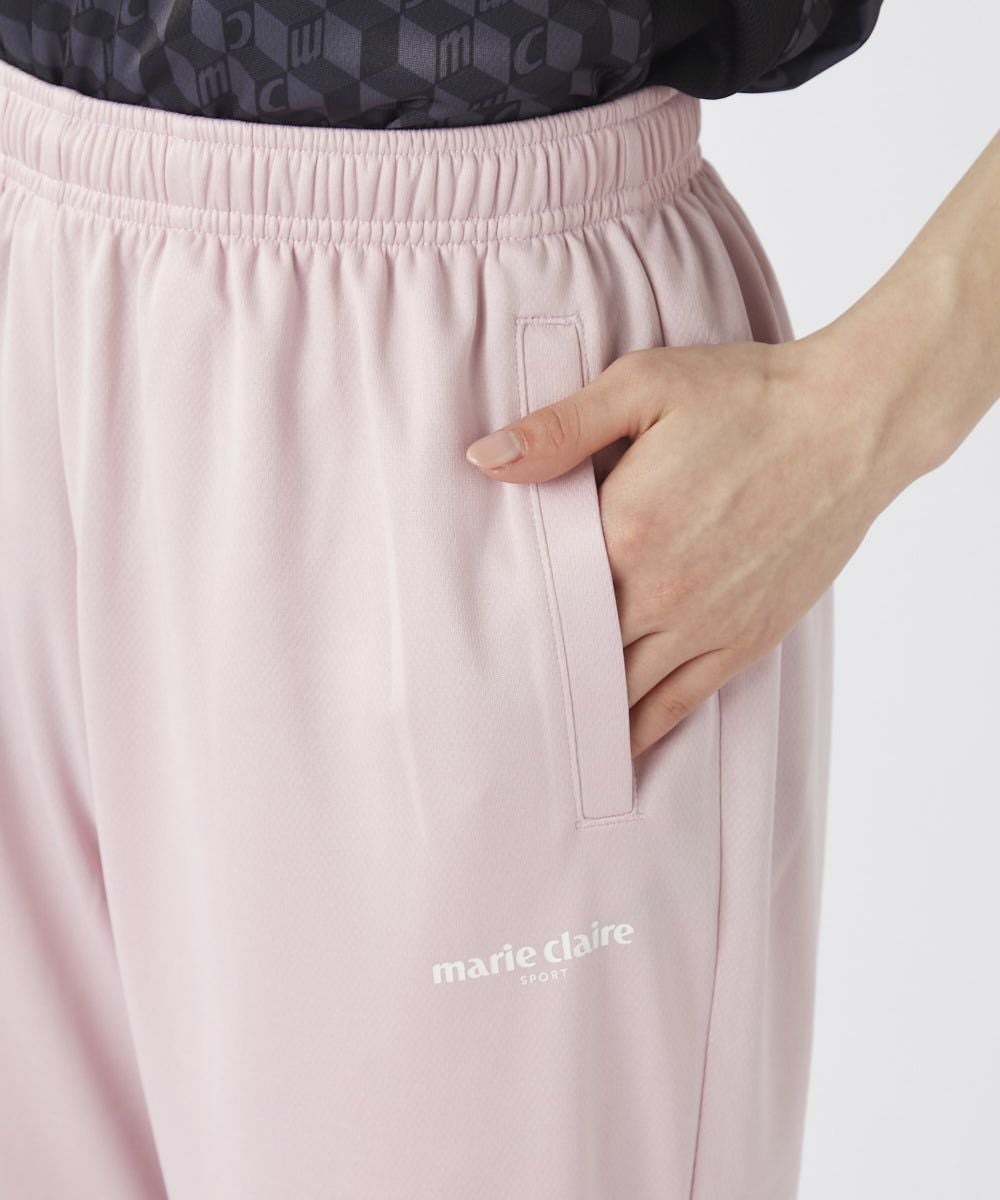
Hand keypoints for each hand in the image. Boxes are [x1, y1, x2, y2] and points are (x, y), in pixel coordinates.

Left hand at [466, 333, 899, 758]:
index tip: (473, 636)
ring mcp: (705, 624)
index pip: (543, 591)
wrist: (849, 424)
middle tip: (489, 704)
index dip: (509, 613)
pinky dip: (644, 728)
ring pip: (624, 690)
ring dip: (584, 711)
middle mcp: (659, 591)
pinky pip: (681, 701)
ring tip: (540, 737)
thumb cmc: (746, 397)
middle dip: (537, 672)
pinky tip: (617, 747)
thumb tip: (484, 460)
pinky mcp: (746, 638)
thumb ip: (559, 430)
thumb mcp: (643, 387)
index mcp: (623, 531)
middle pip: (577, 650)